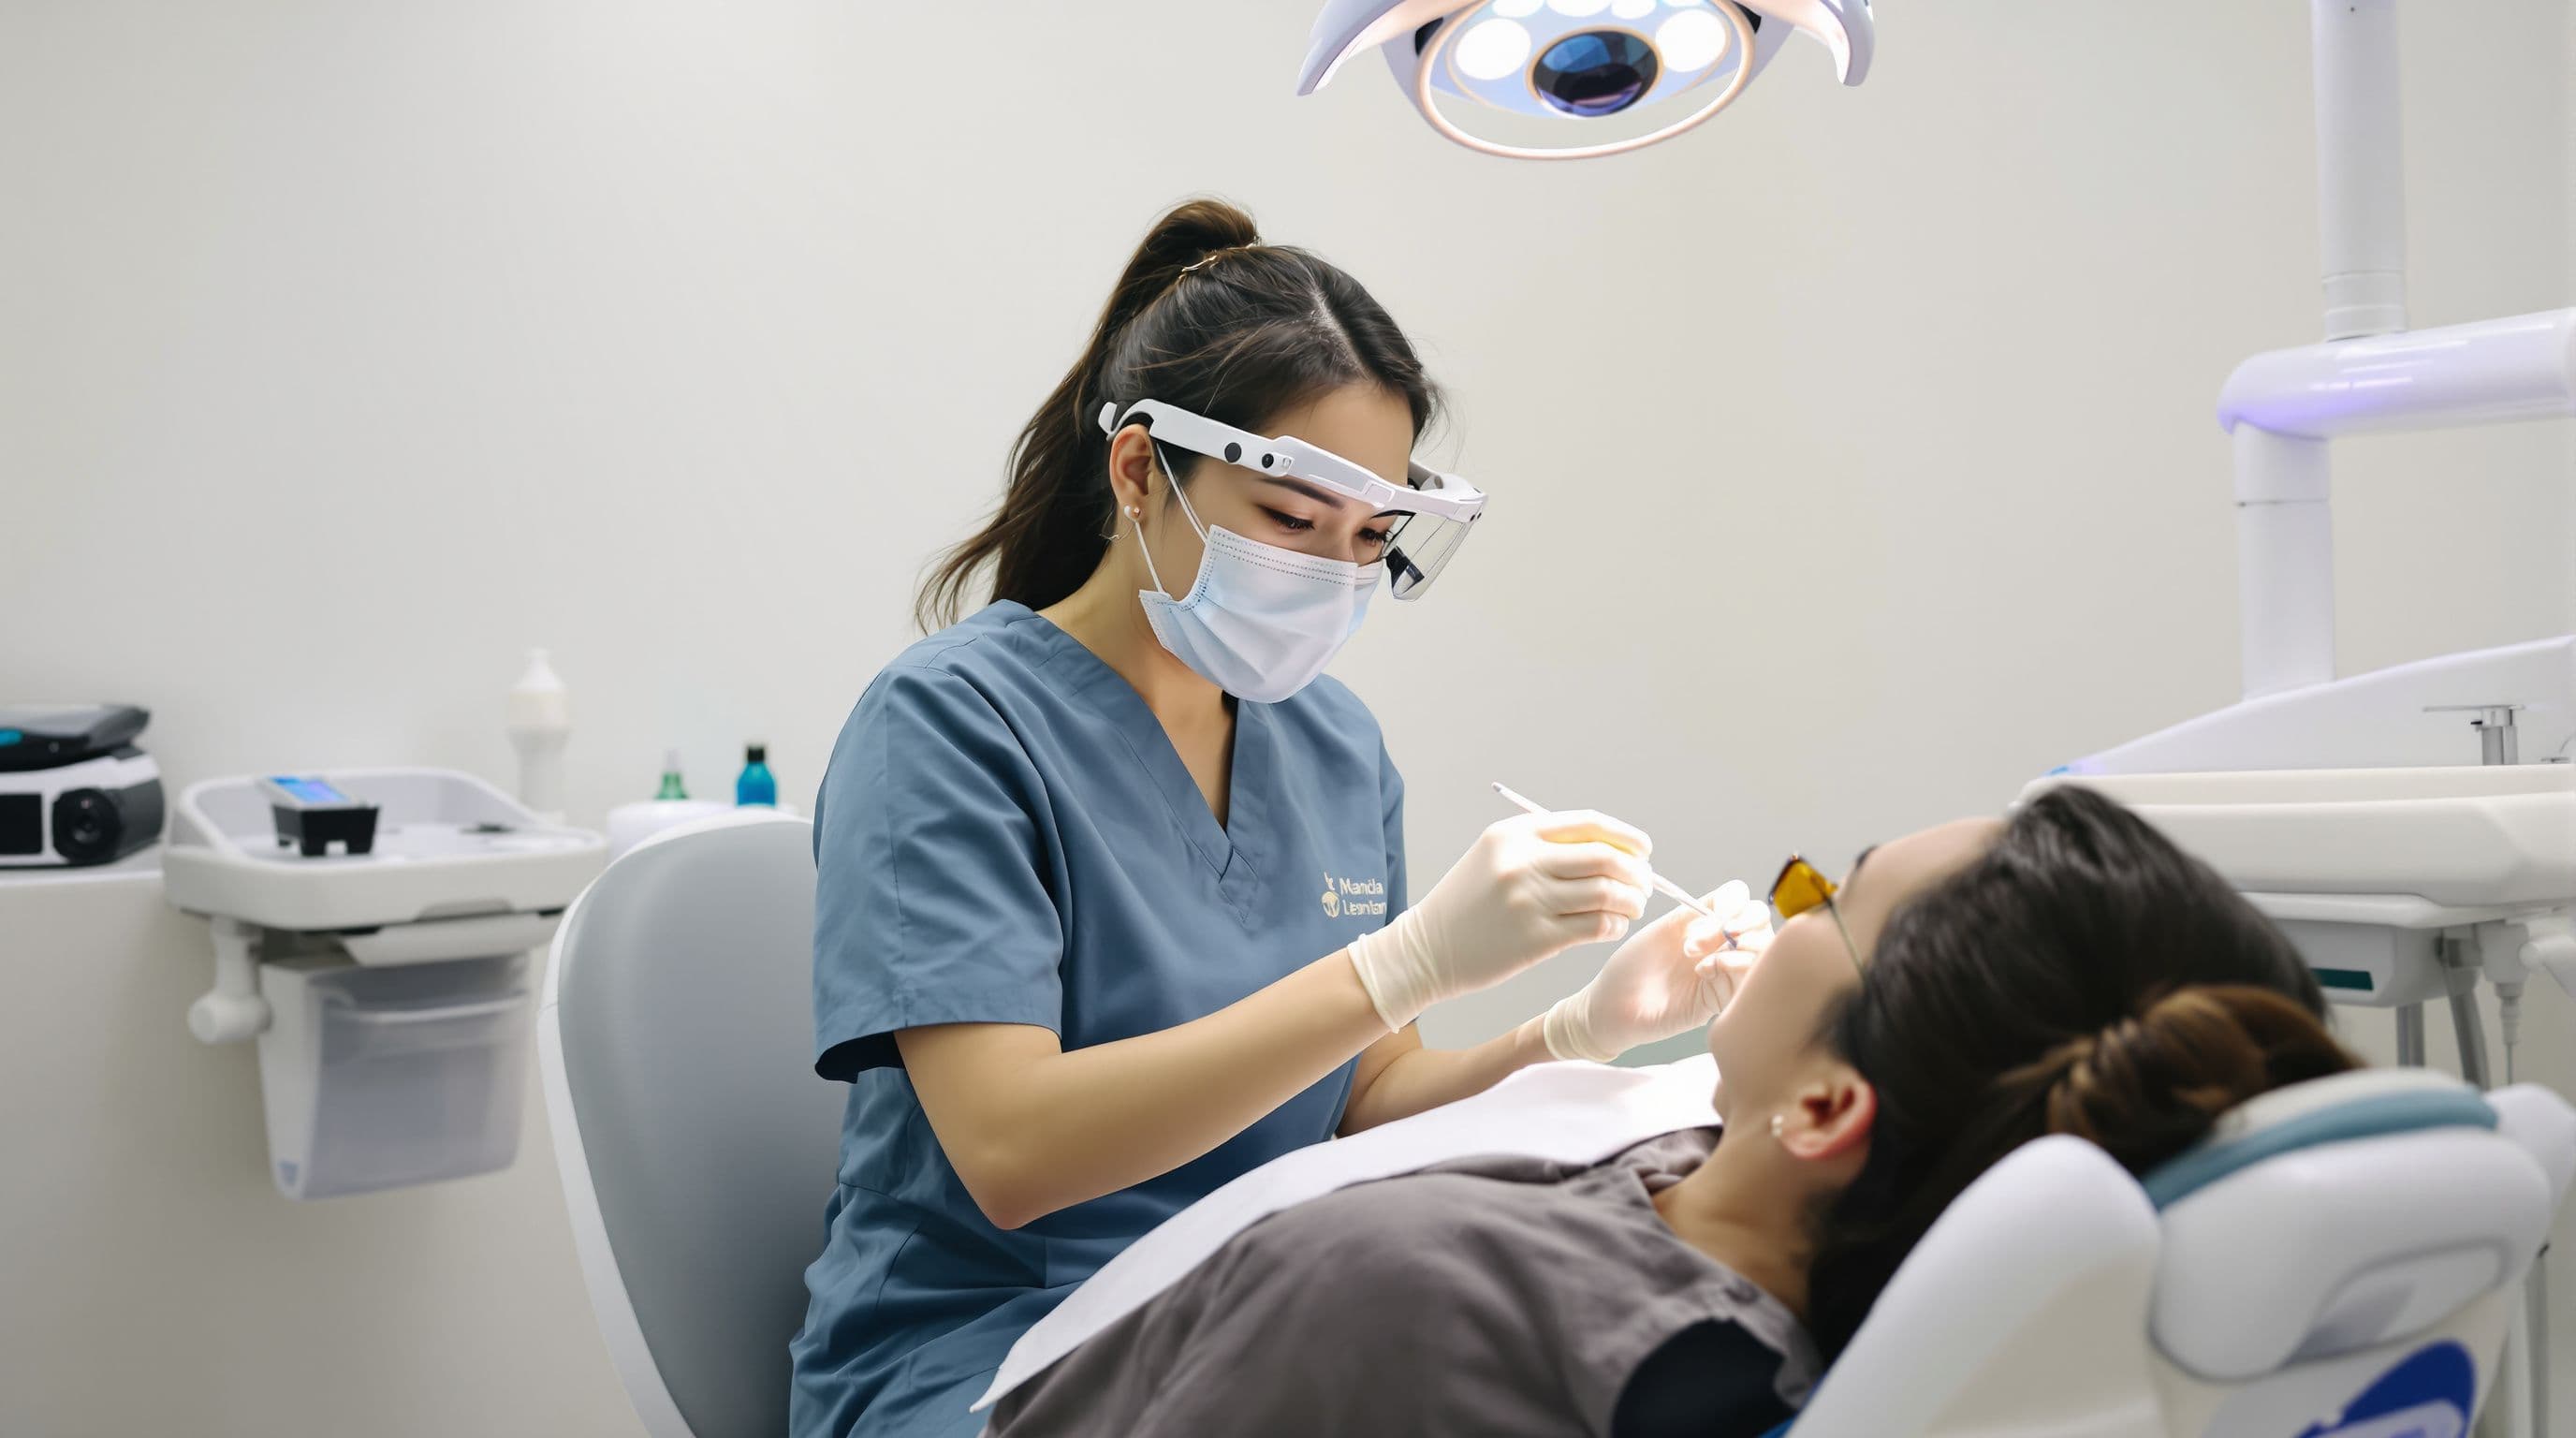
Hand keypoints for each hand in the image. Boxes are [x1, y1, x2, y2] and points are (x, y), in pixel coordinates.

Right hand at [1346, 810, 1654, 1030]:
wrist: (1426, 949)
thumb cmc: (1469, 903)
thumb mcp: (1496, 856)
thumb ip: (1545, 847)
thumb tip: (1613, 850)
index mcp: (1515, 834)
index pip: (1588, 824)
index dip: (1625, 835)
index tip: (1644, 850)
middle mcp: (1522, 862)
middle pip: (1604, 857)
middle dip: (1636, 871)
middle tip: (1646, 883)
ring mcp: (1529, 901)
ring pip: (1605, 894)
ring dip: (1631, 901)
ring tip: (1633, 907)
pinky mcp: (1535, 938)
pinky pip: (1594, 927)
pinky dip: (1613, 926)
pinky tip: (1612, 927)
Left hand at [1540, 881, 1773, 1062]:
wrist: (1611, 1006)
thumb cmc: (1631, 967)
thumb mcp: (1664, 929)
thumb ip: (1696, 912)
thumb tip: (1733, 896)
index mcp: (1706, 926)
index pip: (1745, 904)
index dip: (1739, 903)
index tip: (1721, 909)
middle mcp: (1720, 947)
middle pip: (1762, 925)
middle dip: (1744, 922)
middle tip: (1716, 933)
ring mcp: (1723, 973)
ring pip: (1763, 952)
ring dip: (1740, 945)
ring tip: (1702, 955)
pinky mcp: (1722, 999)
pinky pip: (1748, 979)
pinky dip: (1734, 966)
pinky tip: (1705, 969)